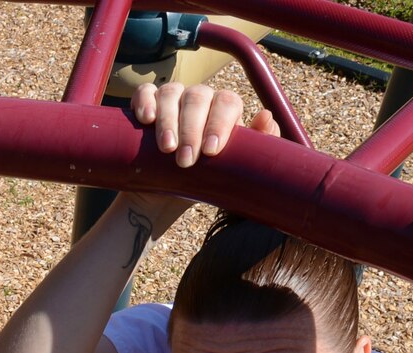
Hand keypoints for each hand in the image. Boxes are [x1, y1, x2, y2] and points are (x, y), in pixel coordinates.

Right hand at [128, 80, 277, 168]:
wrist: (166, 199)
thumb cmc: (205, 183)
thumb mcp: (231, 172)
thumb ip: (256, 147)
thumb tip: (266, 116)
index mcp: (223, 112)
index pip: (227, 102)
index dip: (219, 123)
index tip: (210, 151)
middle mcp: (199, 101)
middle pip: (198, 97)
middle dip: (192, 129)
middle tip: (186, 160)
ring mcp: (172, 101)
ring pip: (171, 93)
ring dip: (168, 120)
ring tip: (167, 148)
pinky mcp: (146, 107)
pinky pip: (145, 92)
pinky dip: (145, 101)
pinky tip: (146, 120)